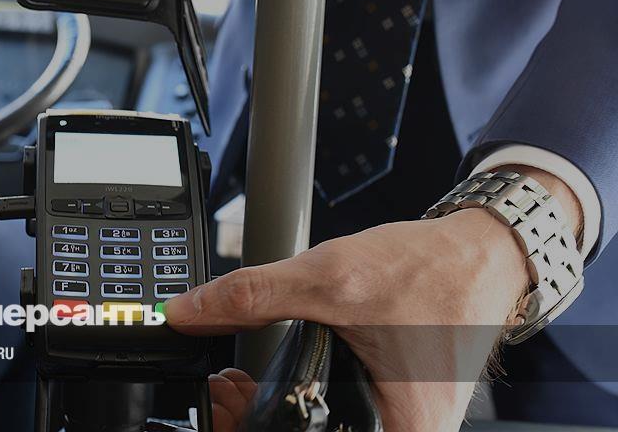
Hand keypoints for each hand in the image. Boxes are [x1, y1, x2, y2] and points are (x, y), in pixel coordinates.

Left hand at [167, 209, 531, 430]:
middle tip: (224, 392)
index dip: (246, 430)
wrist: (480, 254)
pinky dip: (296, 402)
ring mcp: (399, 426)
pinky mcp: (393, 409)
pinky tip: (265, 381)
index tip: (221, 407)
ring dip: (270, 414)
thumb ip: (251, 296)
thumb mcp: (330, 279)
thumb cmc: (432, 272)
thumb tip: (187, 312)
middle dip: (253, 421)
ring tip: (238, 384)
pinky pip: (335, 419)